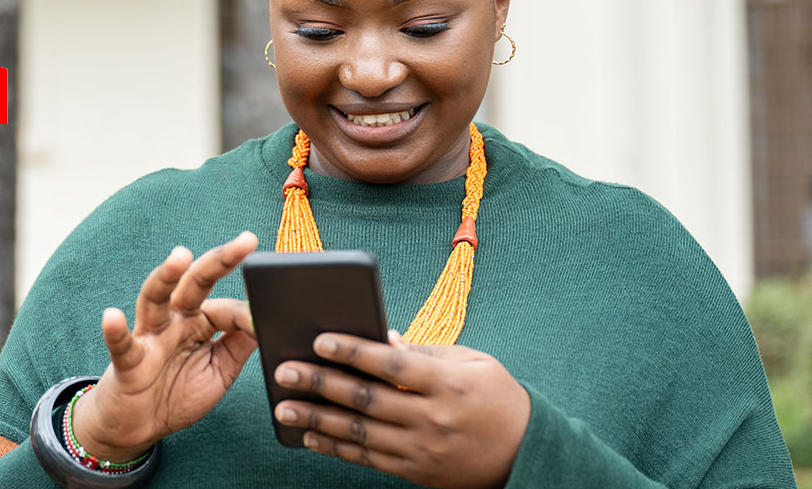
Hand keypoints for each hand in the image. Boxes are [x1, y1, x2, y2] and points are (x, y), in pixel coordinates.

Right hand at [72, 232, 258, 461]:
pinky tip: (113, 316)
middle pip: (195, 283)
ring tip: (180, 256)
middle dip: (220, 261)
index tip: (270, 314)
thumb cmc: (176, 393)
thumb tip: (267, 319)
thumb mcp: (219, 370)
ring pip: (155, 299)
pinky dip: (115, 331)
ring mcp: (149, 337)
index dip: (248, 312)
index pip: (226, 307)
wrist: (138, 427)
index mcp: (199, 322)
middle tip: (246, 241)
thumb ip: (239, 344)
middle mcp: (174, 321)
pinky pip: (121, 345)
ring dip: (166, 277)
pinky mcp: (128, 362)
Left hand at [272, 329, 531, 488]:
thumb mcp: (473, 363)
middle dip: (320, 383)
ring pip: (359, 433)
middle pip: (366, 399)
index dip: (353, 351)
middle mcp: (432, 418)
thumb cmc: (497, 398)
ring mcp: (422, 449)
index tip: (320, 339)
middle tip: (284, 370)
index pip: (391, 365)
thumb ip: (425, 353)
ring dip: (317, 418)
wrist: (526, 453)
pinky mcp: (416, 472)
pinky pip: (368, 458)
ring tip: (285, 406)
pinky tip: (311, 434)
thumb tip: (381, 339)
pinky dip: (336, 447)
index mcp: (448, 384)